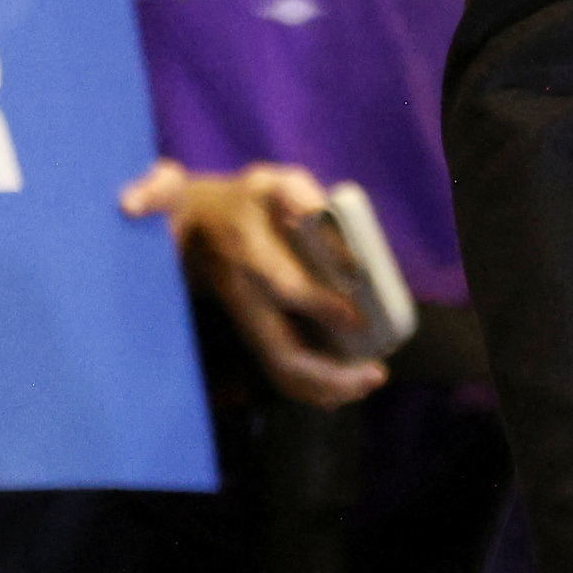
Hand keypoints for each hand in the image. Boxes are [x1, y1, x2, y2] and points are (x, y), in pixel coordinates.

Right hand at [119, 160, 387, 408]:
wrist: (196, 224)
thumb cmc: (246, 199)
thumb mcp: (272, 182)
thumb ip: (298, 195)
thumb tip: (322, 215)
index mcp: (249, 255)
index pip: (285, 289)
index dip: (321, 305)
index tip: (357, 317)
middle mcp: (247, 299)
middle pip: (283, 353)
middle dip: (329, 374)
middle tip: (376, 373)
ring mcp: (249, 321)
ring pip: (282, 370)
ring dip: (326, 387)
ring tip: (368, 382)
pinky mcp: (255, 330)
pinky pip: (280, 369)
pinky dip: (314, 386)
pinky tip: (345, 390)